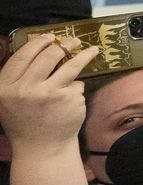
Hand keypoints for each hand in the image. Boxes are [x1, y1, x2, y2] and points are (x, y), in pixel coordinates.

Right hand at [0, 36, 95, 151]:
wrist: (41, 148)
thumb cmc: (26, 121)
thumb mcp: (9, 99)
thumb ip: (19, 77)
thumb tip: (40, 47)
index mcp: (5, 88)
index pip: (22, 55)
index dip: (38, 42)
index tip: (50, 36)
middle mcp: (25, 89)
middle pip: (48, 55)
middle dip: (63, 44)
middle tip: (73, 41)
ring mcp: (48, 93)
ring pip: (70, 65)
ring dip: (84, 54)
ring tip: (92, 50)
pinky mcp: (68, 99)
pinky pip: (77, 84)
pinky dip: (76, 87)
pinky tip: (71, 98)